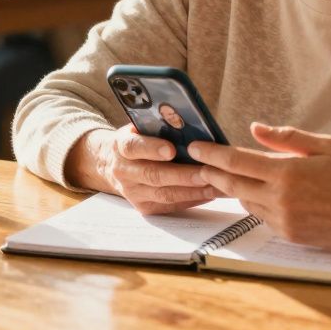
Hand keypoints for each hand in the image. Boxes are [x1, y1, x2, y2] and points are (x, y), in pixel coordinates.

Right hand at [68, 125, 222, 214]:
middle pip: (153, 174)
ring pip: (164, 194)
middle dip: (182, 175)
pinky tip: (209, 193)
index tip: (172, 150)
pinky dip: (191, 199)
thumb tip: (192, 122)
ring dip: (192, 190)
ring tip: (215, 185)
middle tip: (206, 172)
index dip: (152, 148)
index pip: (133, 147)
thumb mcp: (141, 127)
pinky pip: (169, 205)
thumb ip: (159, 125)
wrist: (114, 164)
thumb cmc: (138, 139)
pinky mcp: (143, 206)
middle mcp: (123, 171)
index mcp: (120, 145)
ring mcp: (132, 192)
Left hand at [191, 123, 330, 252]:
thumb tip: (255, 128)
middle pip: (233, 185)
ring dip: (233, 189)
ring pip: (246, 202)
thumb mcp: (327, 146)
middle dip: (213, 172)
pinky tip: (254, 194)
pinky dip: (254, 203)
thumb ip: (287, 138)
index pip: (237, 161)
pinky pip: (262, 216)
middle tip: (199, 162)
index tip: (196, 147)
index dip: (213, 154)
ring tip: (223, 175)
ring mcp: (284, 221)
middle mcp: (280, 199)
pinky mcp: (291, 235)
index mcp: (288, 173)